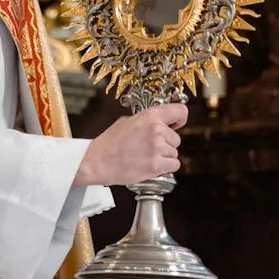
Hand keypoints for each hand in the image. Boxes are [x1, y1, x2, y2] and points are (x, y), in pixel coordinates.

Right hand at [73, 102, 187, 186]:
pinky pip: (174, 165)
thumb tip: (159, 123)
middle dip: (166, 143)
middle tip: (149, 147)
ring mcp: (157, 148)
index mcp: (149, 116)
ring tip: (145, 156)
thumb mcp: (126, 121)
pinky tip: (151, 164)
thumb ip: (145, 121)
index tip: (177, 124)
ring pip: (174, 153)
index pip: (180, 111)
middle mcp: (156, 130)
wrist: (98, 162)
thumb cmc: (109, 143)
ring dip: (164, 156)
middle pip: (176, 138)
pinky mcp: (156, 165)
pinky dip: (165, 167)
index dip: (180, 119)